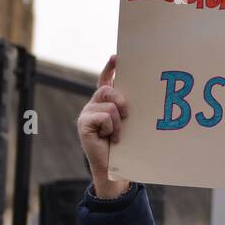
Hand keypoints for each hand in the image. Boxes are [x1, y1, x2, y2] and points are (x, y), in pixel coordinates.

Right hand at [77, 54, 130, 198]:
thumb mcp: (127, 123)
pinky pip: (103, 117)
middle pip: (108, 90)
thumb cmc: (123, 146)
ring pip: (109, 106)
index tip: (116, 57)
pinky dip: (111, 128)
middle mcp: (93, 106)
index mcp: (104, 104)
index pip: (104, 80)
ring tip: (117, 135)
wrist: (113, 167)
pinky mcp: (83, 124)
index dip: (109, 68)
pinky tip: (109, 138)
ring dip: (118, 122)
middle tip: (127, 115)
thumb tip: (141, 92)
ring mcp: (86, 114)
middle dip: (121, 100)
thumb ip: (127, 108)